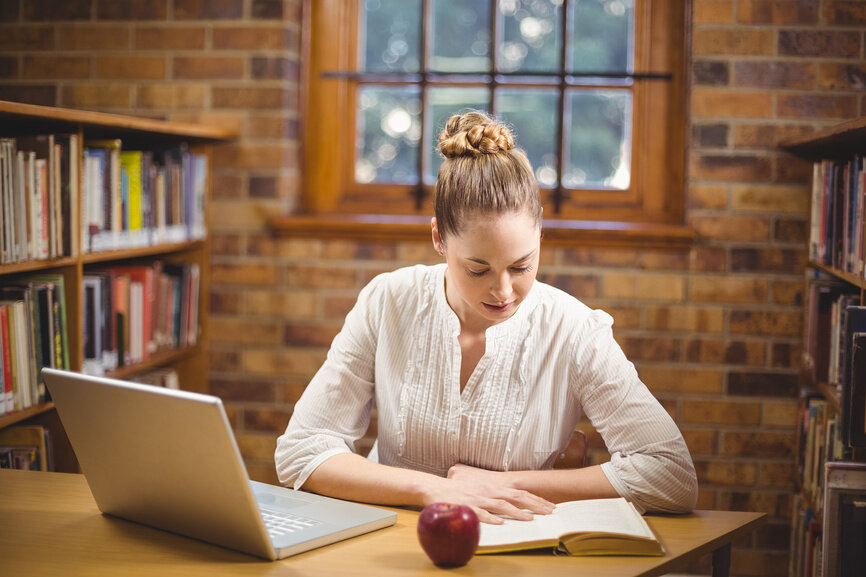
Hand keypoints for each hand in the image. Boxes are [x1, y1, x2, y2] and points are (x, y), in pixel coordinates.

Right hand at [420, 463, 554, 524]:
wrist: (435, 488)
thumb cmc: (459, 491)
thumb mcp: (480, 490)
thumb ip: (495, 495)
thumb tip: (512, 504)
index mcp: (493, 487)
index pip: (519, 492)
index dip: (536, 499)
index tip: (550, 506)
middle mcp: (488, 491)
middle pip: (515, 497)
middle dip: (534, 504)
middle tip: (549, 512)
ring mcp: (478, 499)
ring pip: (501, 505)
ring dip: (517, 512)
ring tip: (530, 519)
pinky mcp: (466, 506)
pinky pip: (480, 513)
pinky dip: (491, 518)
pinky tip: (501, 523)